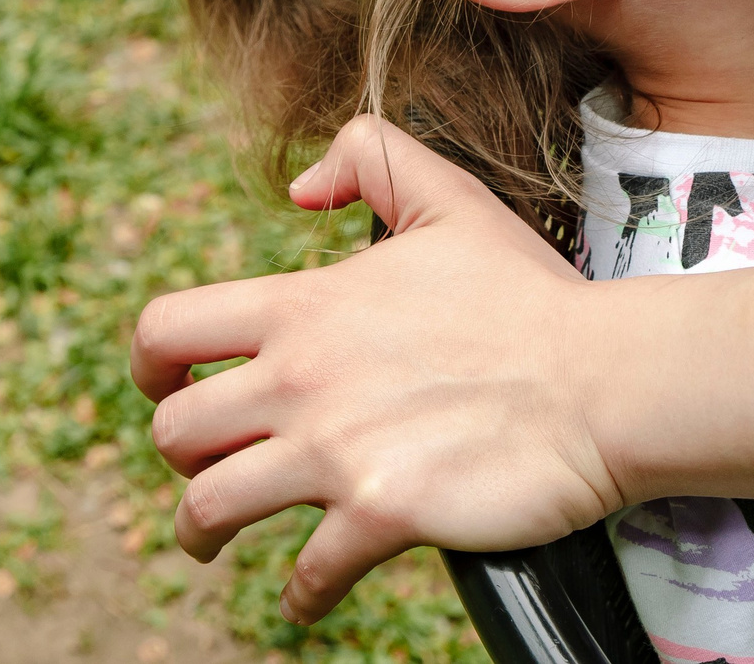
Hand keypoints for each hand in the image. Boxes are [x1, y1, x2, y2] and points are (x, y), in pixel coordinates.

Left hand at [130, 117, 619, 623]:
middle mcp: (304, 380)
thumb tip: (300, 187)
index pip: (167, 330)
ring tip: (216, 539)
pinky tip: (312, 592)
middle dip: (180, 457)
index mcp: (307, 306)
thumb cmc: (531, 296)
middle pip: (174, 433)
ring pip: (208, 509)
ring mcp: (337, 452)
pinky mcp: (381, 514)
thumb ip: (372, 158)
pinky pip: (304, 574)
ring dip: (203, 532)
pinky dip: (299, 594)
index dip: (150, 365)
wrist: (603, 377)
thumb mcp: (452, 200)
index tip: (166, 386)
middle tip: (209, 466)